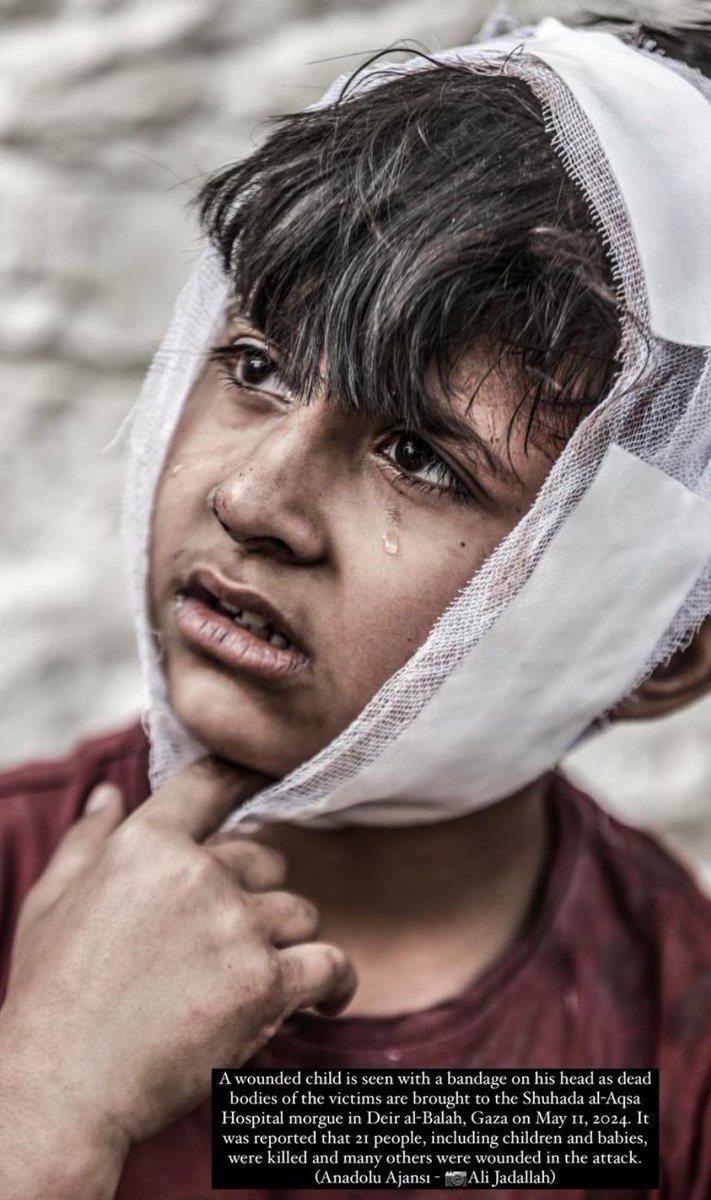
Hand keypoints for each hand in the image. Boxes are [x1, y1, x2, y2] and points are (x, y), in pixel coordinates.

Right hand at [0, 758, 354, 1196]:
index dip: (245, 775)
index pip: (210, 784)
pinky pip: (330, 964)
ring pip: (299, 914)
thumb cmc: (52, 996)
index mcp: (146, 845)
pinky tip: (325, 998)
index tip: (269, 773)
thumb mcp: (52, 901)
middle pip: (267, 861)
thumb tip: (108, 793)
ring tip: (251, 981)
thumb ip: (88, 839)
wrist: (62, 1088)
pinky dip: (334, 984)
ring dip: (284, 946)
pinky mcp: (264, 983)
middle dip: (255, 899)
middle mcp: (196, 874)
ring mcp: (235, 926)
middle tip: (223, 944)